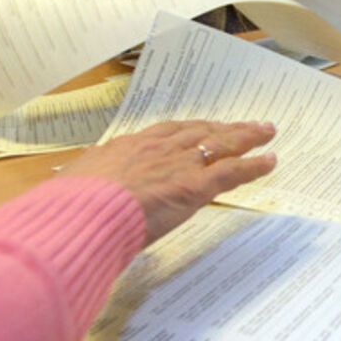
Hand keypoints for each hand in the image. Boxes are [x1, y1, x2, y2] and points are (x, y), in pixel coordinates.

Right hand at [59, 120, 275, 243]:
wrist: (79, 215)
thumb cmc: (70, 207)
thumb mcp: (76, 186)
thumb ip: (90, 184)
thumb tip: (82, 190)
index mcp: (128, 147)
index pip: (168, 133)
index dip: (191, 129)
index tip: (204, 127)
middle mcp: (157, 149)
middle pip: (200, 132)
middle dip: (225, 128)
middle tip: (246, 124)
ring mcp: (178, 165)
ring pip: (220, 144)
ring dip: (246, 138)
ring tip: (265, 132)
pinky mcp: (194, 186)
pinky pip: (232, 171)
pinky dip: (254, 165)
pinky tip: (270, 161)